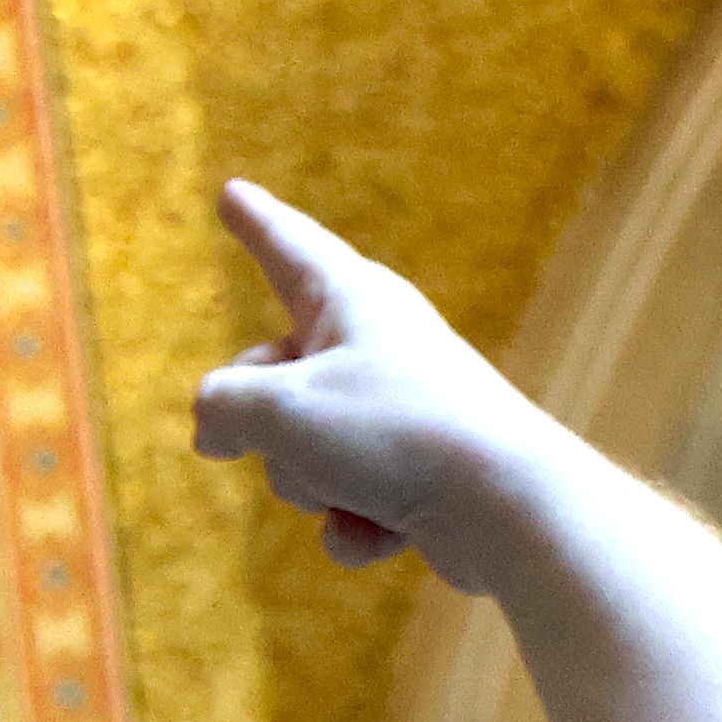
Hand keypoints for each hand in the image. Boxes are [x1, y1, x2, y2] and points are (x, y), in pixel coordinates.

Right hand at [191, 178, 557, 585]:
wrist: (507, 506)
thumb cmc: (394, 433)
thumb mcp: (279, 408)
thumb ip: (222, 405)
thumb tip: (214, 430)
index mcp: (349, 297)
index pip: (286, 246)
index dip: (253, 221)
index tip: (233, 193)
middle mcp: (374, 345)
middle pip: (269, 378)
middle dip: (258, 425)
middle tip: (270, 444)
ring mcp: (395, 413)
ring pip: (299, 451)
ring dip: (307, 483)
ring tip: (352, 483)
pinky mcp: (416, 477)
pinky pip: (346, 503)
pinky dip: (354, 525)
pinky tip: (384, 528)